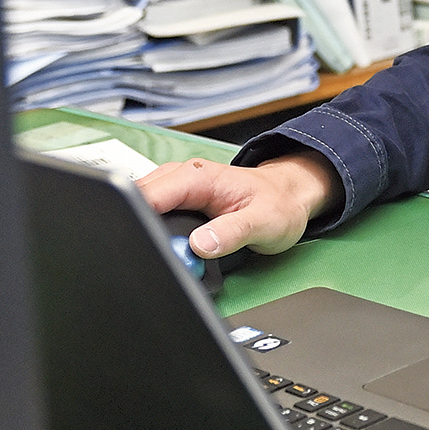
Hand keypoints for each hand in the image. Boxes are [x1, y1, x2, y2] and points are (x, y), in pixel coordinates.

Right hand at [137, 153, 337, 258]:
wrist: (289, 196)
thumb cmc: (279, 204)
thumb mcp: (263, 223)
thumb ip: (231, 234)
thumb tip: (199, 245)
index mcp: (199, 177)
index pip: (150, 195)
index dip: (139, 221)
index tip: (144, 245)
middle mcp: (184, 176)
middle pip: (140, 202)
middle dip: (142, 228)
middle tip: (166, 253)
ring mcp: (179, 186)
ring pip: (144, 207)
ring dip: (150, 230)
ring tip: (174, 250)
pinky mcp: (179, 199)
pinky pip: (155, 212)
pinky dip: (157, 229)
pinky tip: (173, 243)